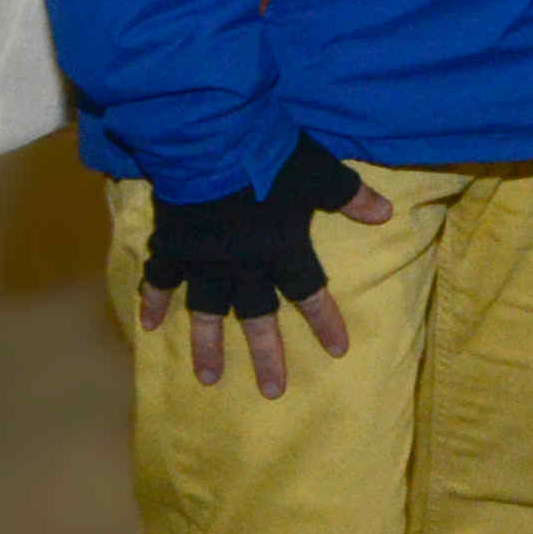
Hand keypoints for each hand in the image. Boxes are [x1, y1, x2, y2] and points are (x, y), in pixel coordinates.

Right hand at [138, 140, 396, 397]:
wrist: (208, 142)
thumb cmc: (268, 156)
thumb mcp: (320, 172)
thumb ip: (350, 196)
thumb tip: (386, 212)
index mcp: (281, 250)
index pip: (309, 292)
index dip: (325, 321)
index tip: (337, 351)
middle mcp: (243, 265)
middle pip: (257, 316)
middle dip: (266, 355)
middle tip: (272, 392)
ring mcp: (203, 260)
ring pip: (207, 311)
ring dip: (208, 345)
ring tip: (209, 378)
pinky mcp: (172, 246)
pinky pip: (159, 281)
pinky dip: (151, 301)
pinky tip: (147, 326)